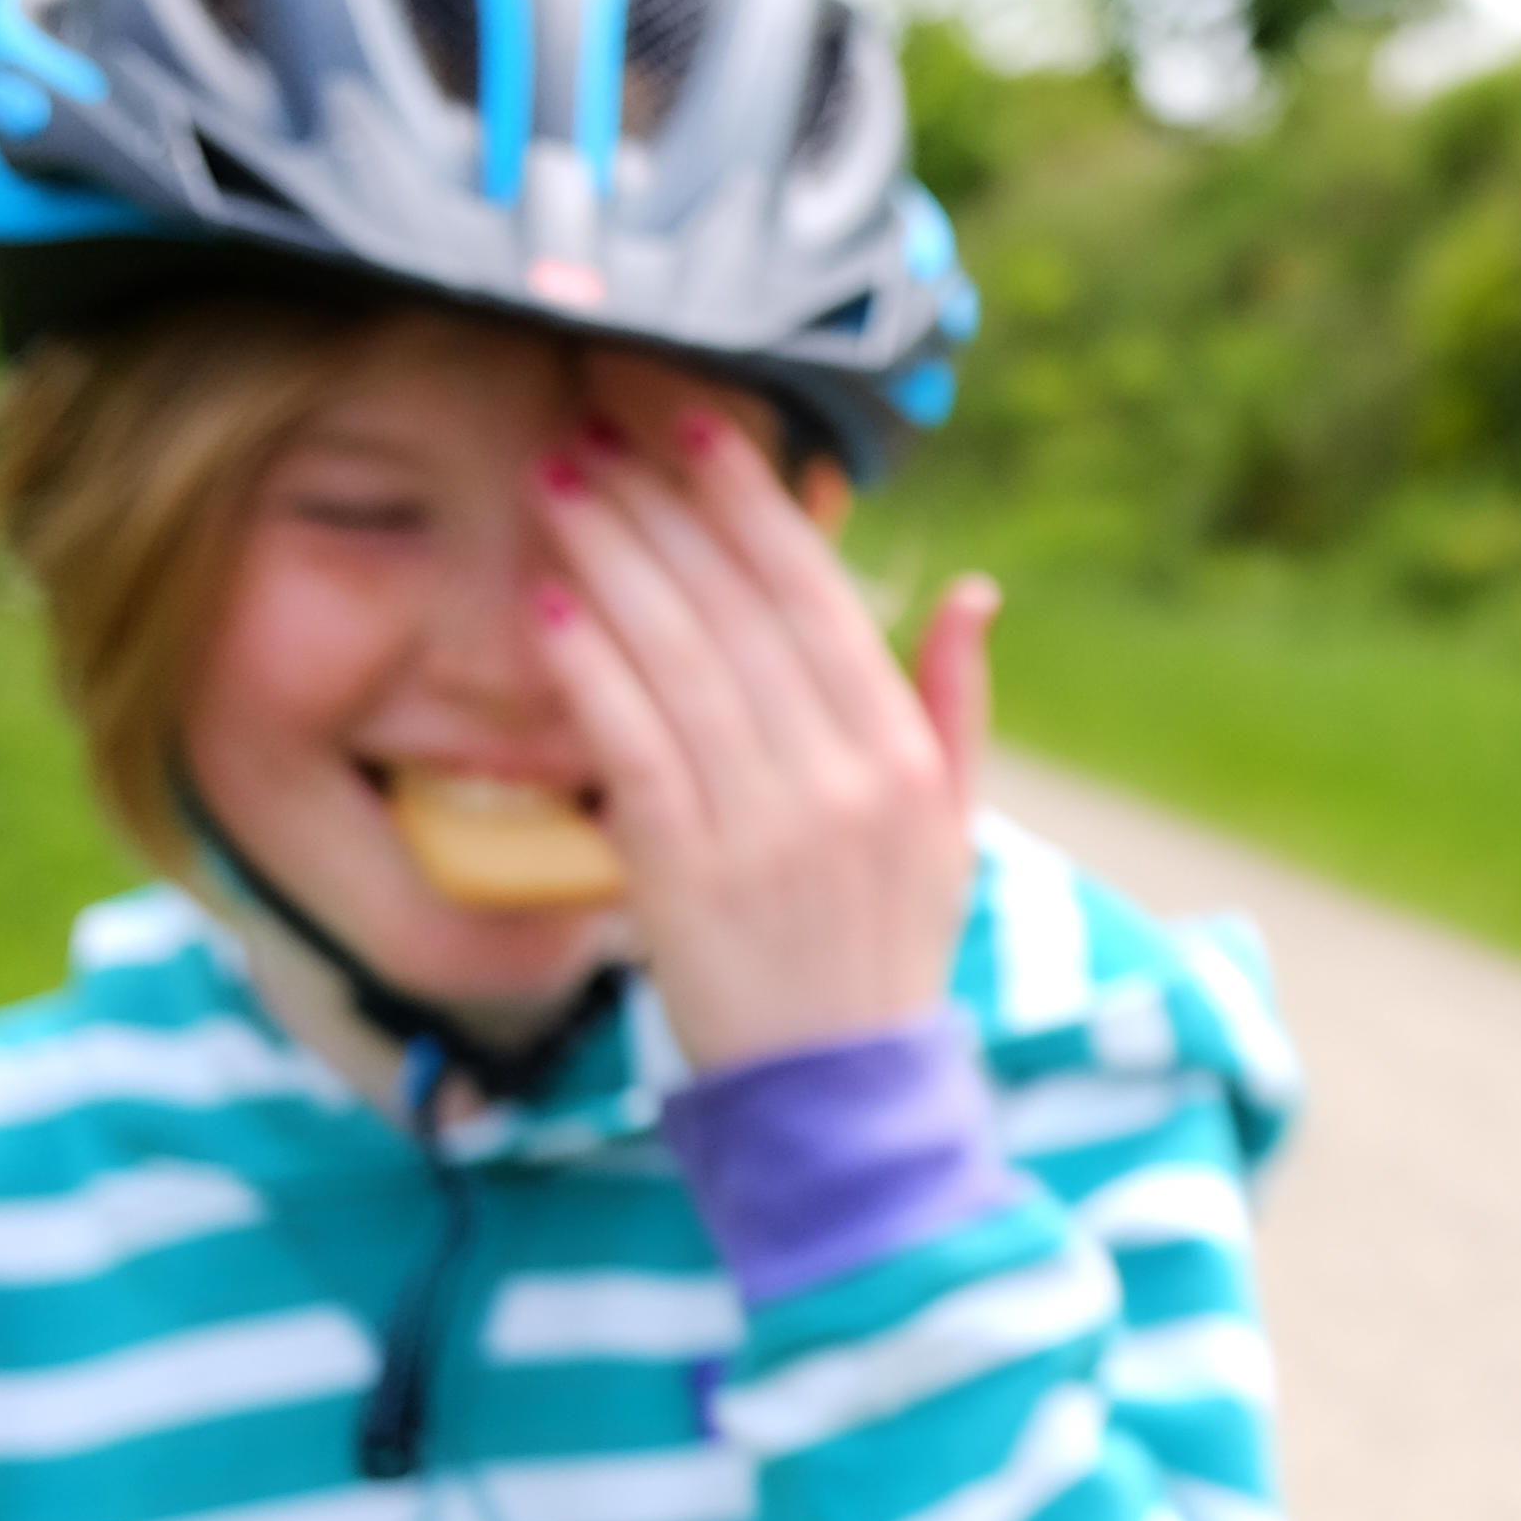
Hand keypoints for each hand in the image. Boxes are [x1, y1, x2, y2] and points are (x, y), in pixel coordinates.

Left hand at [527, 390, 1000, 1075]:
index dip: (749, 501)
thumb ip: (954, 704)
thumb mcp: (950, 829)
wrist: (839, 1095)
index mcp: (903, 757)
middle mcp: (841, 779)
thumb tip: (972, 588)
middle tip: (589, 427)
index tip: (691, 425)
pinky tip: (548, 606)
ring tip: (554, 486)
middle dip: (657, 505)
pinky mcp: (688, 873)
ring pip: (678, 659)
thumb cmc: (885, 954)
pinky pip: (632, 745)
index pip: (818, 596)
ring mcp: (765, 825)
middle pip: (736, 608)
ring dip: (608, 560)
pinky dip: (589, 670)